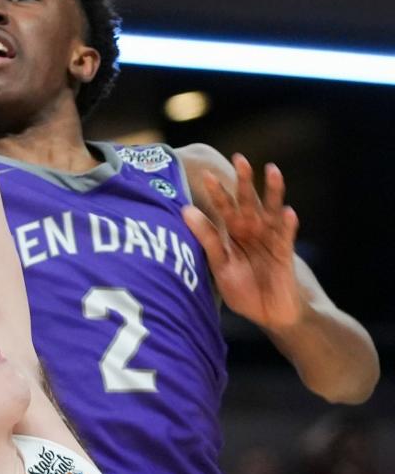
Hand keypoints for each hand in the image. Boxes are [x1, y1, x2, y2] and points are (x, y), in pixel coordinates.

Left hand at [182, 154, 302, 332]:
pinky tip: (288, 212)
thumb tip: (185, 210)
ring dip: (273, 191)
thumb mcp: (220, 265)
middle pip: (248, 201)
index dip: (216, 192)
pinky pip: (286, 237)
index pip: (224, 207)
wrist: (268, 314)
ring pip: (272, 210)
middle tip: (239, 158)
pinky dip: (287, 225)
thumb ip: (207, 238)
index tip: (205, 174)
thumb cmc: (243, 288)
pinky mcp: (285, 254)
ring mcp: (271, 239)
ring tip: (272, 170)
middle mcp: (253, 230)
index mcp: (234, 232)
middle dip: (244, 181)